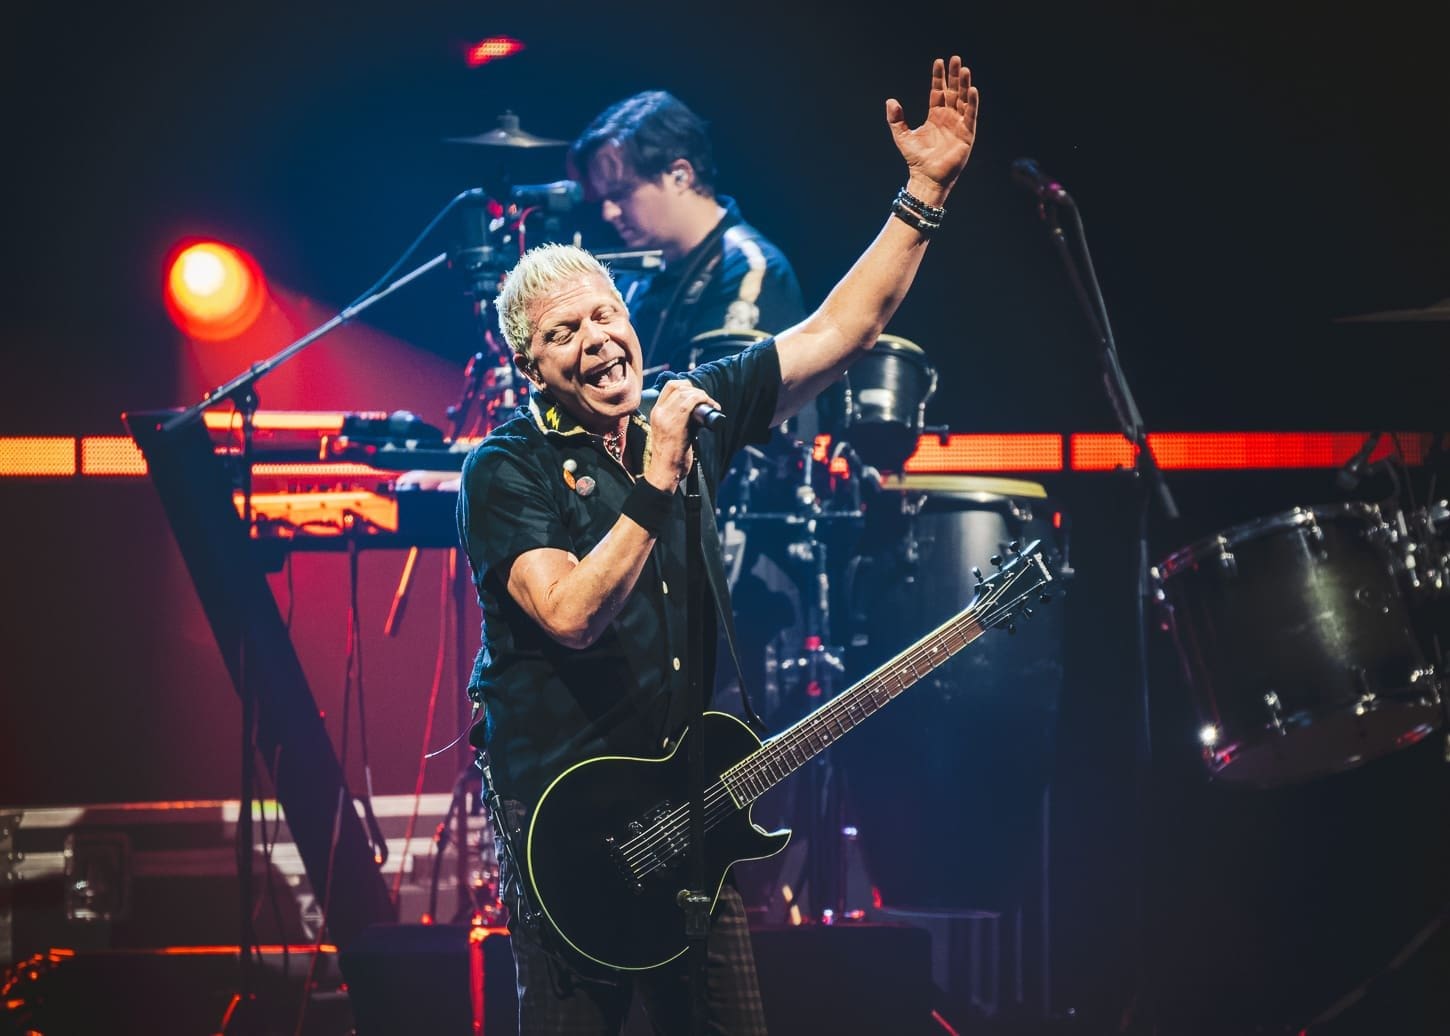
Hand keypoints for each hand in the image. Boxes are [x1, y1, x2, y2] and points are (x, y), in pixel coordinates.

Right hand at [642, 379, 720, 491]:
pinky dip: (704, 400)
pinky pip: (690, 403)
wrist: (665, 471)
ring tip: (712, 404)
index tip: (697, 394)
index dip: (687, 385)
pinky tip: (712, 406)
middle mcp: (659, 412)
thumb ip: (679, 420)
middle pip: (679, 387)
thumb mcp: (670, 432)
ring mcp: (666, 417)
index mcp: (656, 412)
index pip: (670, 387)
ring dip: (703, 395)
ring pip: (685, 393)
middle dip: (697, 390)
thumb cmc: (671, 455)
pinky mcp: (675, 424)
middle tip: (708, 401)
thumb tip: (698, 411)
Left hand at [886, 55, 978, 203]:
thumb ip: (896, 119)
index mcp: (935, 116)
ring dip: (964, 85)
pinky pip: (970, 116)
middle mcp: (948, 117)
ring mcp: (958, 125)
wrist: (926, 178)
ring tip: (965, 69)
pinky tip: (972, 90)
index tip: (939, 61)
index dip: (939, 77)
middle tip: (956, 58)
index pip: (938, 91)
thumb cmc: (915, 159)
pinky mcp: (966, 135)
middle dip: (954, 75)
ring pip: (963, 100)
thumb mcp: (902, 136)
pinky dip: (972, 103)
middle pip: (953, 91)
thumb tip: (890, 101)